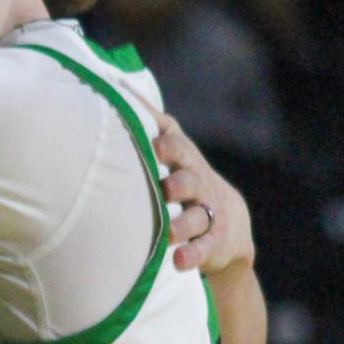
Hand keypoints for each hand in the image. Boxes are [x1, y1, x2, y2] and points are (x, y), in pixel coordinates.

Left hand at [155, 114, 254, 274]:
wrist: (228, 221)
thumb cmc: (185, 176)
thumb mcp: (174, 148)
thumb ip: (150, 120)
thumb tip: (115, 83)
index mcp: (185, 161)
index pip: (179, 148)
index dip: (169, 147)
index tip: (155, 145)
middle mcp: (199, 185)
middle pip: (191, 181)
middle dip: (180, 184)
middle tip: (167, 189)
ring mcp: (207, 214)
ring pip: (197, 217)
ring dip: (183, 224)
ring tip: (170, 233)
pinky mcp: (213, 241)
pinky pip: (204, 248)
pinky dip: (191, 255)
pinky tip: (178, 261)